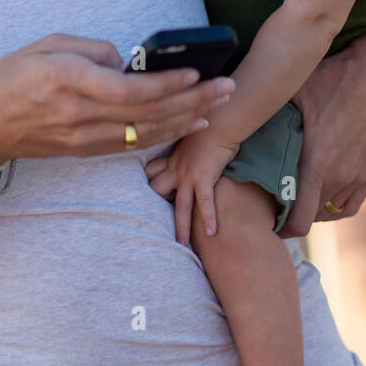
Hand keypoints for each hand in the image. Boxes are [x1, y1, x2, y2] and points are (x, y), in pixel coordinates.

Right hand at [0, 34, 236, 165]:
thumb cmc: (9, 77)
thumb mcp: (44, 45)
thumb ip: (89, 49)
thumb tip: (125, 62)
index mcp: (69, 81)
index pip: (129, 90)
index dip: (167, 85)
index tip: (197, 73)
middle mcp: (80, 115)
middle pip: (147, 113)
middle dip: (193, 100)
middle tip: (227, 87)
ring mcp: (84, 138)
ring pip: (146, 132)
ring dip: (187, 120)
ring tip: (218, 105)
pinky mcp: (85, 151)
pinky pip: (133, 145)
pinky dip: (165, 136)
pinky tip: (188, 125)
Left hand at [146, 130, 238, 244]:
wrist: (219, 121)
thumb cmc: (209, 126)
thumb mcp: (190, 136)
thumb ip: (187, 148)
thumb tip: (192, 152)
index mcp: (171, 159)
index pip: (151, 173)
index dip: (148, 183)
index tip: (145, 195)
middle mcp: (175, 169)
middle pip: (157, 191)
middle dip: (154, 208)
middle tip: (154, 226)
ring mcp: (188, 176)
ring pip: (180, 206)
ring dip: (181, 227)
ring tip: (182, 245)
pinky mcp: (204, 178)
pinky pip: (204, 203)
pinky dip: (208, 218)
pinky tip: (212, 233)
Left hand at [279, 26, 365, 237]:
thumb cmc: (331, 77)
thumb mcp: (295, 93)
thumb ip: (269, 114)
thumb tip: (237, 119)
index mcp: (316, 163)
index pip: (298, 221)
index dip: (280, 226)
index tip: (265, 218)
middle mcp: (339, 176)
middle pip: (310, 219)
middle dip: (291, 218)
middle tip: (273, 209)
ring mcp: (358, 176)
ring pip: (329, 213)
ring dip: (311, 210)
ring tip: (293, 200)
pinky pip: (350, 205)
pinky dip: (334, 206)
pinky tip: (320, 196)